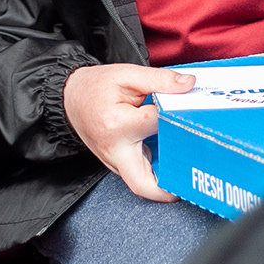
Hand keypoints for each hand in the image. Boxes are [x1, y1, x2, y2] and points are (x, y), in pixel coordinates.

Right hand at [63, 63, 194, 201]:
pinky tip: (171, 158)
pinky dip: (156, 171)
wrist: (70, 98)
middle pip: (144, 183)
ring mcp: (114, 162)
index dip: (177, 115)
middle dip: (169, 188)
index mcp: (118, 125)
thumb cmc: (96, 87)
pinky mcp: (117, 165)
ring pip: (142, 184)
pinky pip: (139, 175)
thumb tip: (188, 84)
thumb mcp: (127, 74)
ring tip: (187, 166)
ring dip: (165, 180)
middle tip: (193, 174)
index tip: (189, 107)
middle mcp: (115, 150)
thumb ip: (160, 80)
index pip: (158, 125)